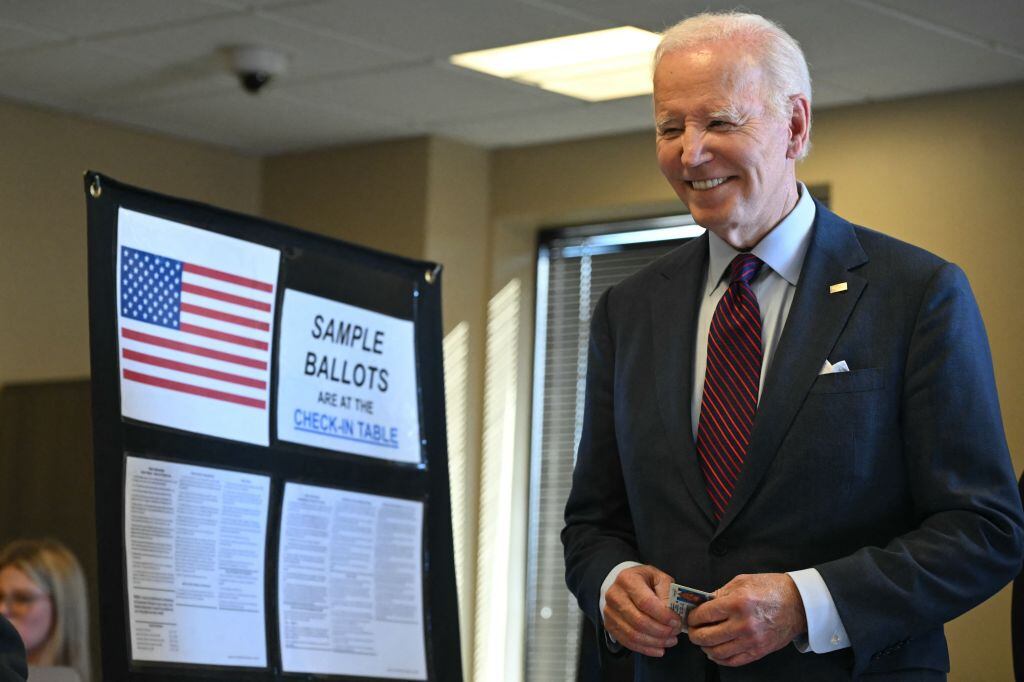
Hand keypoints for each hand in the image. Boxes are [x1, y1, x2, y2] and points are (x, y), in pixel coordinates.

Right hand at [602, 564, 681, 656]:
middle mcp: (614, 595)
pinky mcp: (609, 625)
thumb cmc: (645, 580)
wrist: (626, 583)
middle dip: (661, 631)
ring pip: (633, 634)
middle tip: (675, 632)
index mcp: (627, 579)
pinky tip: (659, 648)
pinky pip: (627, 642)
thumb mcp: (659, 578)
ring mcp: (609, 611)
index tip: (676, 621)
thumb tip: (671, 613)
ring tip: (670, 640)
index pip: (645, 602)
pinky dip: (645, 648)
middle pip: (639, 621)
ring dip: (655, 641)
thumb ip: (667, 592)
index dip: (663, 615)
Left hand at [687, 573, 806, 666]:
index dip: (693, 617)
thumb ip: (721, 593)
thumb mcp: (743, 581)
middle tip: (692, 630)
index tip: (691, 616)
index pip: (704, 614)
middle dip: (694, 634)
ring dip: (705, 647)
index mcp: (738, 602)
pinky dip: (720, 658)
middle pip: (707, 636)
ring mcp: (751, 640)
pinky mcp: (758, 651)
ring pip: (717, 652)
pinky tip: (716, 651)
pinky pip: (733, 660)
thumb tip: (703, 603)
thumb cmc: (771, 589)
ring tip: (703, 641)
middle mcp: (743, 624)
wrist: (798, 603)